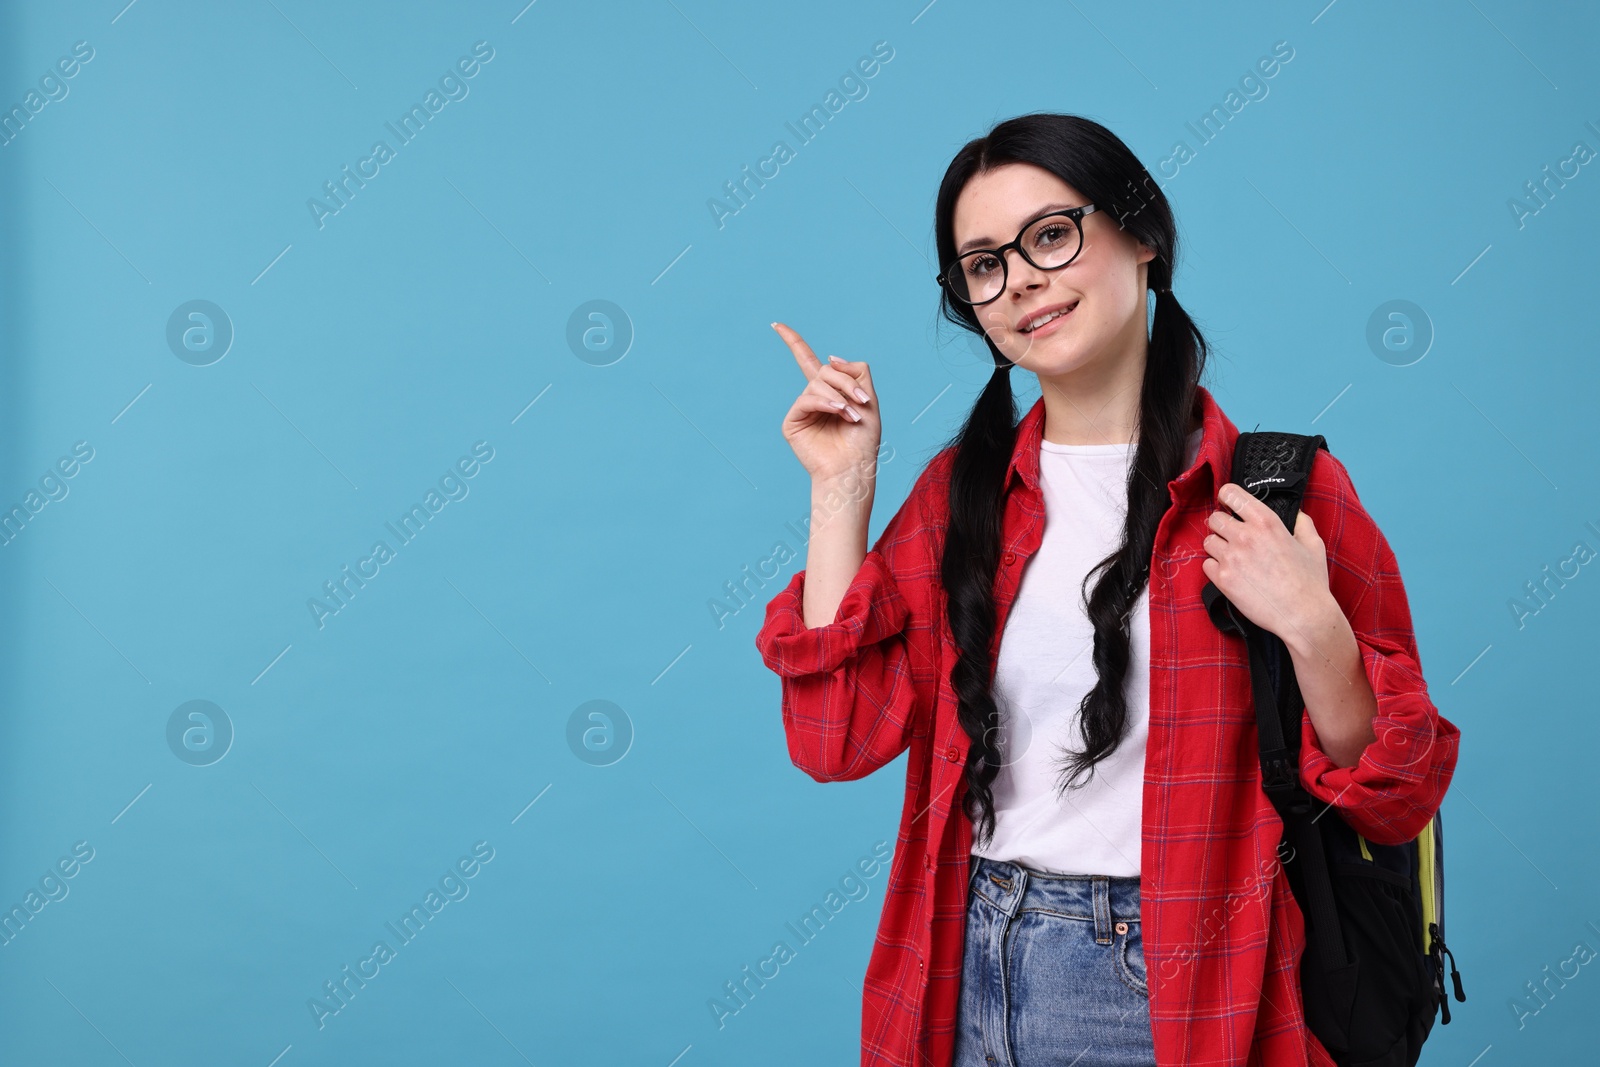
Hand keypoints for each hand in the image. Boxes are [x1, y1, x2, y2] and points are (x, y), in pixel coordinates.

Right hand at [771, 321, 881, 484]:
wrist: (853, 468)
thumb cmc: (863, 440)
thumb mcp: (868, 398)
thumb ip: (856, 371)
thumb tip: (831, 357)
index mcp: (829, 392)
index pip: (809, 361)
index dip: (792, 341)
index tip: (776, 324)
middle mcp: (813, 399)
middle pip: (825, 370)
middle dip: (846, 382)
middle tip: (862, 403)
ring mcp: (801, 410)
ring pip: (818, 383)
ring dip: (839, 396)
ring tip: (853, 416)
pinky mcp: (792, 422)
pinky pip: (807, 398)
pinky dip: (826, 402)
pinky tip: (839, 413)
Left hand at [1200, 482, 1335, 641]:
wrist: (1303, 615)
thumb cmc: (1310, 582)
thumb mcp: (1313, 544)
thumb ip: (1301, 523)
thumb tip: (1295, 514)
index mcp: (1266, 522)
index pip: (1231, 494)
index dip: (1227, 496)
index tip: (1228, 502)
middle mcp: (1245, 536)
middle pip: (1214, 518)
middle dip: (1222, 525)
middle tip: (1233, 536)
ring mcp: (1231, 558)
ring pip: (1208, 541)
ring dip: (1218, 547)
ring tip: (1235, 557)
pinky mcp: (1223, 579)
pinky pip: (1206, 565)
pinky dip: (1216, 568)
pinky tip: (1232, 573)